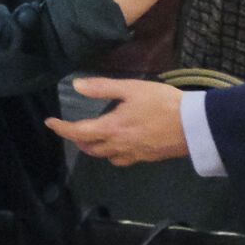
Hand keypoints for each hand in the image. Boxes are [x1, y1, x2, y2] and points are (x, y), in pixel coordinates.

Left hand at [45, 77, 187, 164]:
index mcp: (112, 128)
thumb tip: (76, 85)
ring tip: (93, 137)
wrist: (193, 125)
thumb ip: (103, 87)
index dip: (61, 128)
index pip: (78, 132)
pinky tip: (119, 144)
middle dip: (77, 139)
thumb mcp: (132, 88)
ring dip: (94, 148)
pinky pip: (121, 159)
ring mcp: (133, 154)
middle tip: (72, 128)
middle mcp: (118, 145)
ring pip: (105, 156)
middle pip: (90, 148)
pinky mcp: (146, 157)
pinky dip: (113, 153)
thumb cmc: (162, 103)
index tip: (50, 122)